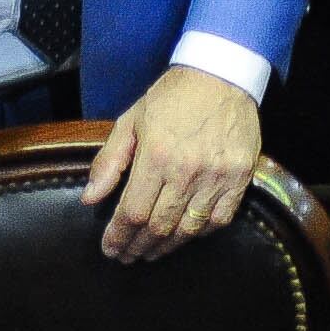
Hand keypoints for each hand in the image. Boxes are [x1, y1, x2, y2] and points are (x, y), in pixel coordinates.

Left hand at [85, 64, 260, 261]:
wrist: (221, 75)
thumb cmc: (172, 97)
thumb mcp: (131, 121)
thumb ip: (109, 161)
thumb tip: (90, 199)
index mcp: (156, 155)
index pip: (132, 212)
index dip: (119, 237)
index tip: (110, 249)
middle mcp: (187, 170)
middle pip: (158, 227)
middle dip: (138, 247)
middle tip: (128, 255)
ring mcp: (217, 177)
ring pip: (187, 229)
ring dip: (166, 246)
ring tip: (151, 251)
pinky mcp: (239, 179)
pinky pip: (218, 220)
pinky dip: (199, 233)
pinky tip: (184, 234)